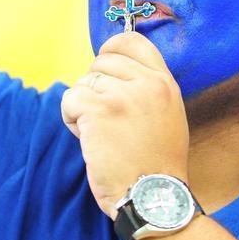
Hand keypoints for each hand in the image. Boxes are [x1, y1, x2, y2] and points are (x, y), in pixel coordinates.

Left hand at [61, 32, 189, 218]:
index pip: (133, 42)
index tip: (103, 67)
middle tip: (104, 119)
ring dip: (83, 107)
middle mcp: (146, 83)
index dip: (111, 50)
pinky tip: (87, 139)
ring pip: (84, 82)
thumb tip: (114, 74)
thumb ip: (147, 91)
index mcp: (165, 83)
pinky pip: (70, 98)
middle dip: (95, 87)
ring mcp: (122, 95)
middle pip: (102, 62)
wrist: (154, 197)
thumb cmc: (157, 166)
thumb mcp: (168, 117)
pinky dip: (71, 118)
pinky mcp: (99, 110)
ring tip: (100, 134)